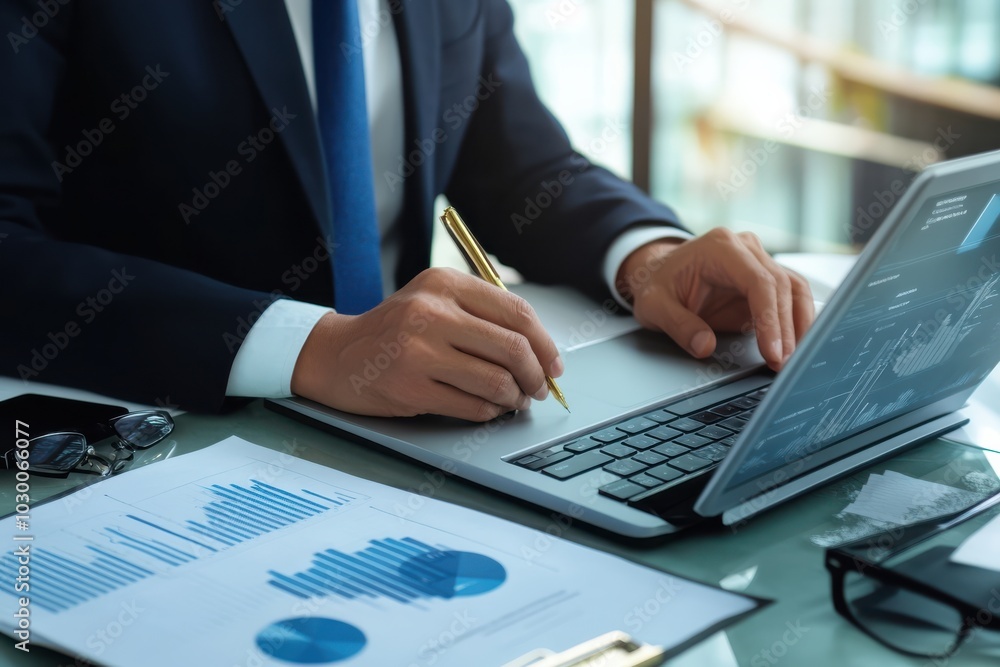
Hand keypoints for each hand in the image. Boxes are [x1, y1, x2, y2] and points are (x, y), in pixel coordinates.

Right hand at [290, 268, 562, 420]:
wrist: (336, 355)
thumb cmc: (395, 331)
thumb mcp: (433, 302)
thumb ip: (481, 315)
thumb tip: (542, 352)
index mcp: (444, 283)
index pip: (517, 312)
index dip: (545, 344)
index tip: (554, 365)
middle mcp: (431, 311)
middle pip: (513, 348)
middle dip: (536, 376)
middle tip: (538, 388)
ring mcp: (418, 350)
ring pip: (497, 381)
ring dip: (514, 398)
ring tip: (512, 400)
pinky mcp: (410, 387)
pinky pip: (473, 406)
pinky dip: (490, 412)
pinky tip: (487, 408)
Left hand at [616, 228, 813, 370]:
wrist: (658, 273)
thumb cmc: (657, 284)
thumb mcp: (654, 305)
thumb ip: (678, 325)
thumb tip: (705, 347)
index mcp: (721, 247)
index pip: (759, 281)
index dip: (770, 319)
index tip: (773, 351)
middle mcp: (746, 249)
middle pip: (782, 286)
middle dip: (787, 329)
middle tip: (784, 364)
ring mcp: (758, 262)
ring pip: (795, 289)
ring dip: (799, 325)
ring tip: (794, 359)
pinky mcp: (764, 280)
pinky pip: (790, 298)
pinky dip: (796, 322)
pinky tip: (795, 346)